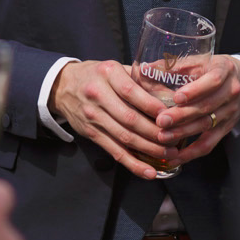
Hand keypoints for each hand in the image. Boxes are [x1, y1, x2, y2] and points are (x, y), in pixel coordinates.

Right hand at [49, 59, 168, 178]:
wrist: (63, 87)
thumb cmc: (97, 75)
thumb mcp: (116, 68)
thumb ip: (142, 77)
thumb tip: (172, 91)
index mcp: (108, 74)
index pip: (131, 91)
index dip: (151, 105)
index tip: (170, 115)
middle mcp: (98, 95)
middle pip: (130, 118)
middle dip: (155, 132)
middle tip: (175, 139)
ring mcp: (93, 116)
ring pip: (124, 137)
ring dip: (149, 149)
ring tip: (169, 154)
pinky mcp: (91, 134)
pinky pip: (115, 151)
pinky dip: (133, 164)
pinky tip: (149, 172)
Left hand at [155, 55, 239, 165]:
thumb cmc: (214, 67)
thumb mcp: (200, 60)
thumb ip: (176, 65)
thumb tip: (145, 68)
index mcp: (224, 71)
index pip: (213, 82)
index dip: (195, 91)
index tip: (176, 98)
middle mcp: (231, 92)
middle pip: (206, 107)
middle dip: (182, 116)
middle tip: (161, 121)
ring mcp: (230, 112)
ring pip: (206, 126)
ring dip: (183, 133)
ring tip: (162, 137)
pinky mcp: (226, 129)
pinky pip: (209, 143)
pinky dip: (191, 152)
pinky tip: (175, 157)